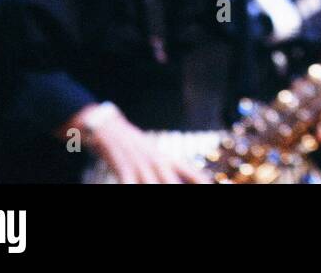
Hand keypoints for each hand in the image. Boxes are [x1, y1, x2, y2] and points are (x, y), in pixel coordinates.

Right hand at [64, 104, 208, 183]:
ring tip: (153, 187)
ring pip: (153, 185)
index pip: (193, 173)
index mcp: (169, 159)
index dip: (203, 181)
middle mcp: (158, 161)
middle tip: (184, 192)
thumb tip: (192, 179)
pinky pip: (129, 184)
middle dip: (177, 189)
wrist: (109, 129)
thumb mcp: (155, 155)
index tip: (210, 185)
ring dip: (153, 187)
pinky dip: (130, 187)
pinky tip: (132, 186)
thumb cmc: (135, 147)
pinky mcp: (123, 167)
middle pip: (173, 183)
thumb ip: (171, 170)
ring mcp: (141, 165)